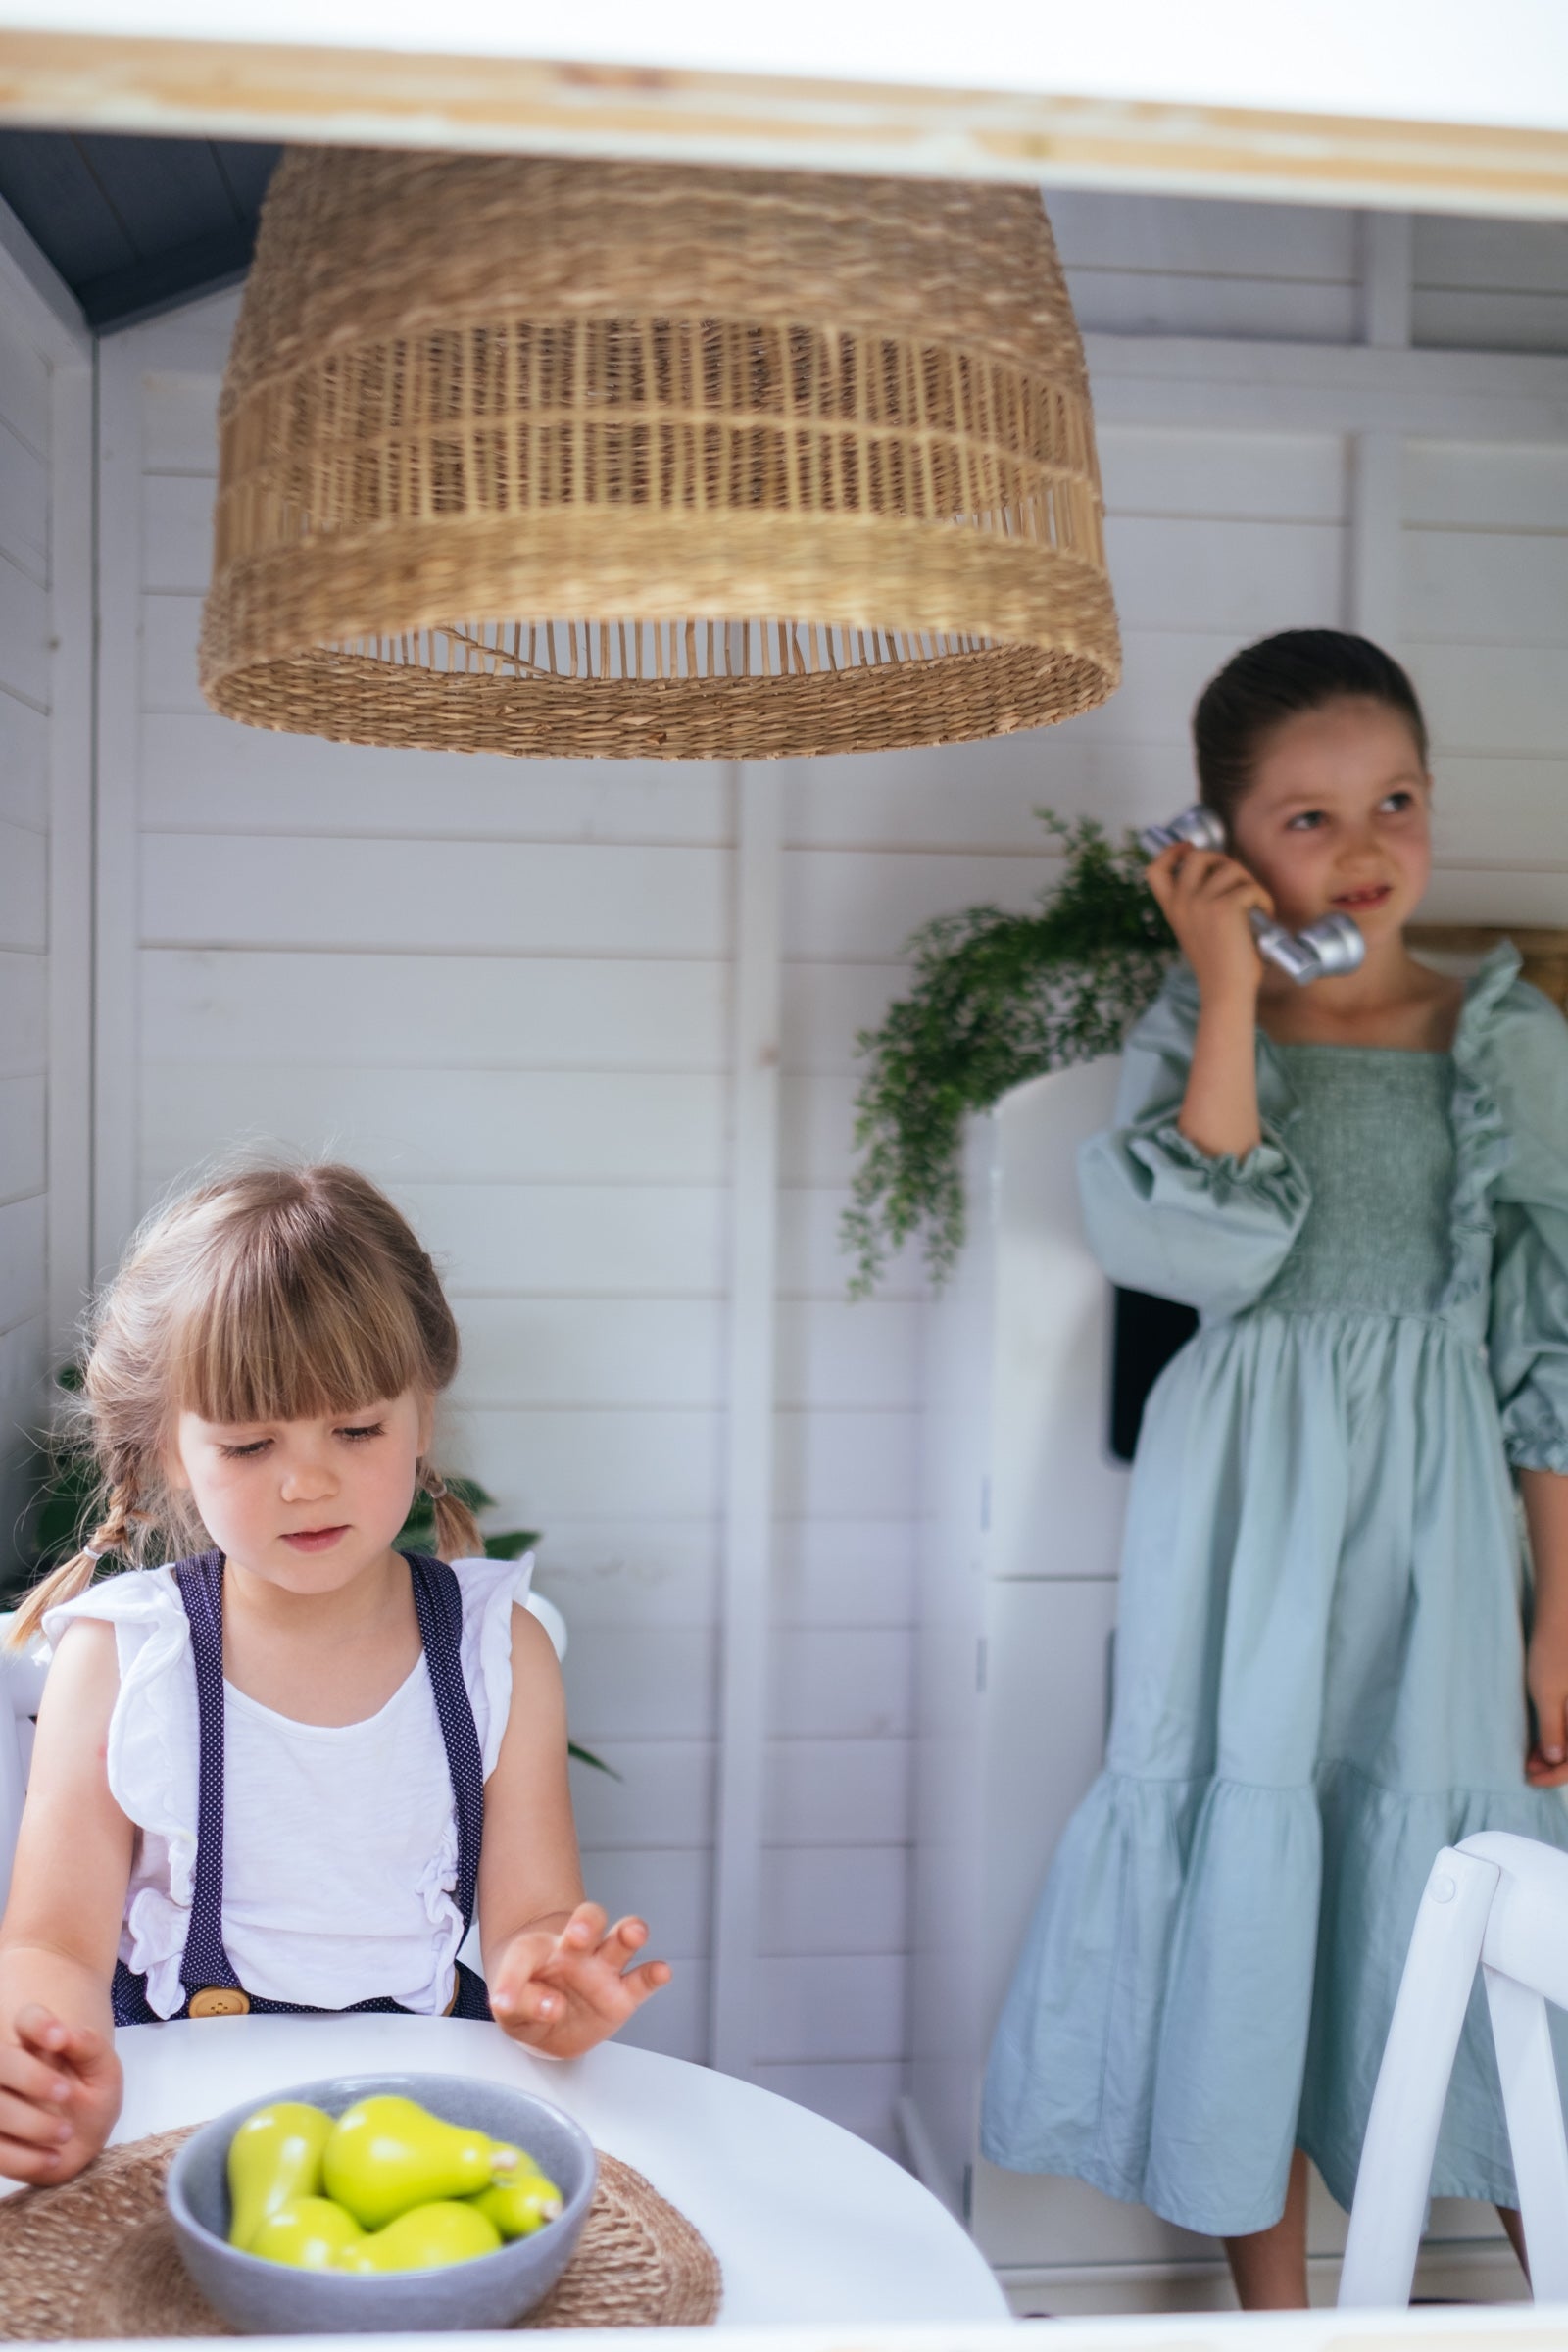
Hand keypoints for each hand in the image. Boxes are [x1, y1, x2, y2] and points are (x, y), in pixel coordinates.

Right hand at [0, 2004, 121, 2183]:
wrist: (85, 2142)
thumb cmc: (92, 2096)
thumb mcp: (104, 2071)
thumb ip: (89, 2046)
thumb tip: (68, 2034)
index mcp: (36, 2043)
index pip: (27, 2018)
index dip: (38, 2023)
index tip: (61, 2038)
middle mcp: (9, 2071)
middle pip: (1, 2060)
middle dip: (31, 2077)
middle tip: (66, 2093)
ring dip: (30, 2123)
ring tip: (66, 2133)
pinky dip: (24, 2158)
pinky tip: (51, 2158)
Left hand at [488, 1903, 670, 2057]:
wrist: (548, 2018)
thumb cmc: (530, 1997)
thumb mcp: (510, 2007)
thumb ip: (518, 2004)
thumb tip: (548, 2006)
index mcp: (543, 1950)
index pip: (527, 1952)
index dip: (513, 1977)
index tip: (504, 2002)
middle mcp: (577, 1951)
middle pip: (588, 1920)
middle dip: (586, 1921)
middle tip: (578, 1933)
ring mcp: (602, 1970)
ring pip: (619, 1941)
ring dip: (627, 1932)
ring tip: (632, 1933)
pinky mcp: (623, 1995)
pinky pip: (642, 1980)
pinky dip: (653, 1974)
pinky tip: (660, 1970)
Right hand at [1146, 840, 1272, 1007]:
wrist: (1225, 991)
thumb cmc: (1218, 966)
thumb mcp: (1196, 931)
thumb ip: (1198, 905)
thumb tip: (1222, 875)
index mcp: (1172, 909)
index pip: (1155, 869)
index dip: (1171, 852)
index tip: (1187, 849)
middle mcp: (1182, 902)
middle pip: (1197, 855)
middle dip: (1222, 860)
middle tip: (1239, 880)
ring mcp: (1202, 902)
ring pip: (1231, 868)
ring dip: (1250, 882)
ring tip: (1257, 904)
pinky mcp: (1226, 907)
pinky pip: (1251, 887)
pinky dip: (1264, 899)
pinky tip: (1266, 915)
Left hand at [1525, 1624, 1567, 1786]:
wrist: (1561, 1620)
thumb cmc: (1553, 1654)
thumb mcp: (1547, 1694)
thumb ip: (1554, 1729)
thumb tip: (1555, 1759)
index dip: (1554, 1777)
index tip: (1530, 1778)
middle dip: (1555, 1767)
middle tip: (1527, 1769)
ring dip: (1557, 1755)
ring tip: (1529, 1757)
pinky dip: (1560, 1739)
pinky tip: (1540, 1742)